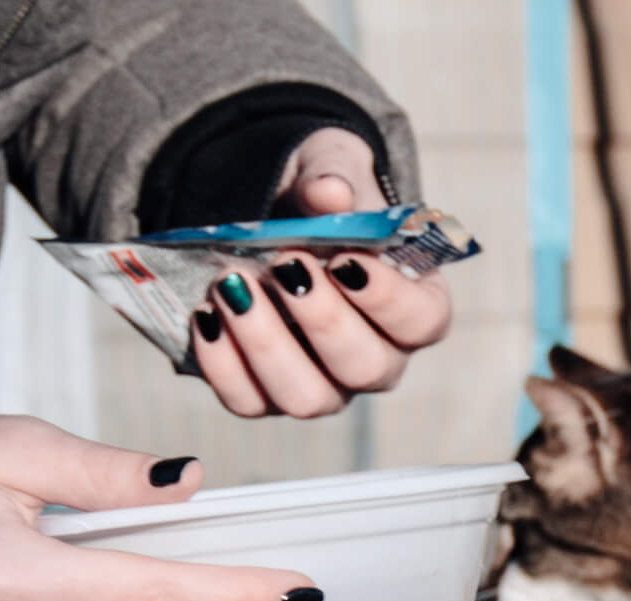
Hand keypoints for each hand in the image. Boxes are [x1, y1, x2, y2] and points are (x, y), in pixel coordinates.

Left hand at [190, 127, 452, 419]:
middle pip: (367, 369)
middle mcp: (376, 359)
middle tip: (285, 265)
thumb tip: (329, 193)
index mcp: (411, 307)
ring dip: (267, 345)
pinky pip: (249, 402)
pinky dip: (222, 363)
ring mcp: (325, 384)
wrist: (268, 218)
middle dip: (322, 319)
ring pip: (308, 398)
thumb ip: (333, 176)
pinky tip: (207, 314)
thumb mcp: (329, 168)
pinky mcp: (268, 393)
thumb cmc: (318, 202)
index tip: (344, 259)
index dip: (388, 300)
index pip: (422, 323)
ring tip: (233, 287)